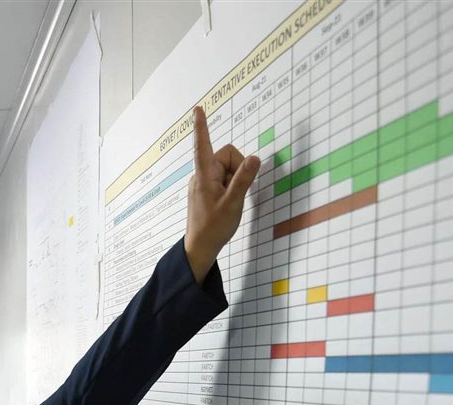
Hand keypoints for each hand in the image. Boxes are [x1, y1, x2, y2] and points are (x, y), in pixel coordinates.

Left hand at [184, 105, 260, 281]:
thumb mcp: (233, 203)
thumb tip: (254, 158)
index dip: (202, 127)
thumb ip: (244, 179)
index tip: (198, 109)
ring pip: (228, 168)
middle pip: (227, 156)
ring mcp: (204, 182)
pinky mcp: (207, 189)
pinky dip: (231, 186)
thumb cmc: (214, 227)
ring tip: (229, 200)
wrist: (201, 247)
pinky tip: (227, 202)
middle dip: (238, 168)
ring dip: (235, 180)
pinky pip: (225, 179)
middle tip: (235, 192)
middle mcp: (202, 175)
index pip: (203, 146)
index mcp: (204, 175)